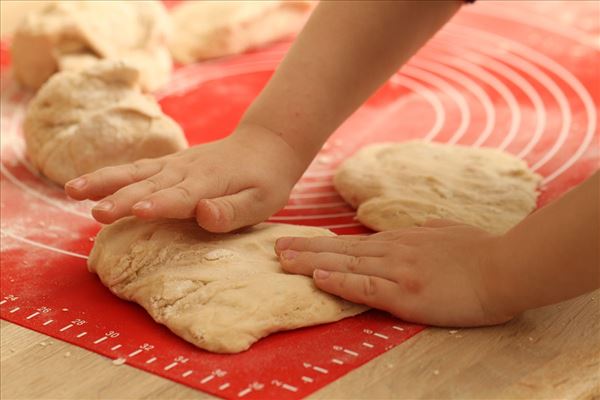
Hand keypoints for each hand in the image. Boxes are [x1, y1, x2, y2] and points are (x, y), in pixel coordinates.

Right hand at [65, 124, 304, 231]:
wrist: (266, 145)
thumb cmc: (266, 180)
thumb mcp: (262, 201)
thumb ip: (233, 210)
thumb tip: (204, 213)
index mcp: (209, 183)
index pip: (181, 196)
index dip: (160, 205)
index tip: (138, 212)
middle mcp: (186, 171)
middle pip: (150, 186)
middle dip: (122, 199)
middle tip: (97, 214)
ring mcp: (175, 165)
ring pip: (135, 173)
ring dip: (104, 181)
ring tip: (73, 191)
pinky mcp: (169, 164)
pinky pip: (137, 168)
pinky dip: (111, 175)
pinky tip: (88, 184)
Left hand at [275, 220, 514, 326]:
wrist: (507, 267)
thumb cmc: (482, 250)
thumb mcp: (449, 232)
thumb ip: (429, 230)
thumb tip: (418, 229)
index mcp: (402, 241)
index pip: (353, 242)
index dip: (324, 242)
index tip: (300, 242)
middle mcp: (394, 252)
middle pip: (341, 249)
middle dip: (305, 248)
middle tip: (275, 247)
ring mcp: (398, 271)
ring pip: (346, 264)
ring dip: (311, 261)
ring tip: (282, 260)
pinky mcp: (407, 293)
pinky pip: (367, 286)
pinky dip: (340, 281)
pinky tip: (318, 277)